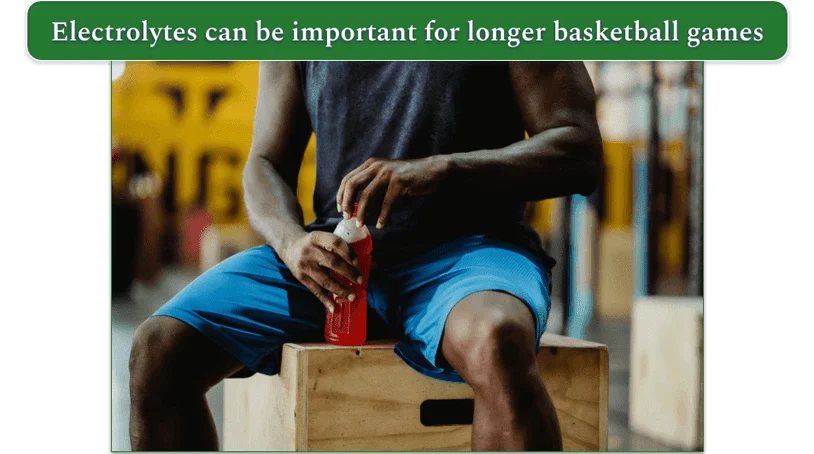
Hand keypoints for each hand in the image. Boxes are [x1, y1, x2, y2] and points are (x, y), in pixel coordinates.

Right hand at [280, 231, 363, 312]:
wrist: (289, 246)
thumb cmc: (315, 244)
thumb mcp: (324, 240)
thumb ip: (343, 250)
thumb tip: (372, 265)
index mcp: (317, 237)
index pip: (335, 242)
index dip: (348, 252)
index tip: (358, 262)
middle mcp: (309, 251)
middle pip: (332, 263)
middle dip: (348, 273)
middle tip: (361, 280)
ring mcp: (304, 265)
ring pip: (325, 280)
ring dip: (340, 290)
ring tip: (353, 297)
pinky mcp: (300, 277)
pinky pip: (315, 291)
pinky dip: (325, 300)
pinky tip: (334, 308)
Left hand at [336, 156, 450, 227]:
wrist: (431, 169)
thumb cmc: (409, 177)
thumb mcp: (387, 181)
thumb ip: (374, 192)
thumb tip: (362, 211)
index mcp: (370, 164)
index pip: (348, 178)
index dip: (341, 195)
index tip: (341, 208)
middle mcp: (376, 166)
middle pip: (352, 184)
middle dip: (347, 203)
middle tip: (347, 217)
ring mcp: (387, 173)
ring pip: (366, 195)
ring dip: (362, 212)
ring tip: (360, 224)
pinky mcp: (398, 182)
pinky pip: (386, 203)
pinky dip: (382, 216)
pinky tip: (381, 224)